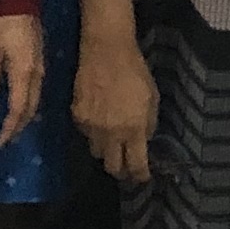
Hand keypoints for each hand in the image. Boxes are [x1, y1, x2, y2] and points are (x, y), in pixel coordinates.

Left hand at [0, 10, 44, 140]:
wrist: (21, 0)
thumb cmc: (2, 25)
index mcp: (23, 74)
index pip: (18, 108)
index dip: (9, 127)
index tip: (0, 142)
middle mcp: (37, 74)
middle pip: (31, 107)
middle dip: (19, 125)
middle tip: (7, 138)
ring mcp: (41, 66)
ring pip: (37, 99)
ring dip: (25, 114)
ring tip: (14, 125)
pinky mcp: (41, 59)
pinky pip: (37, 88)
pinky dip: (29, 101)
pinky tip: (22, 102)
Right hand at [74, 33, 158, 185]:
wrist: (107, 50)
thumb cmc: (135, 71)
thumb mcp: (152, 98)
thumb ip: (148, 124)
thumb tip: (144, 140)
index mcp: (133, 129)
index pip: (135, 165)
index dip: (140, 176)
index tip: (142, 178)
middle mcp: (110, 133)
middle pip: (111, 167)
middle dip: (120, 170)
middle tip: (126, 164)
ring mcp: (91, 126)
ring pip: (96, 152)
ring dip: (106, 150)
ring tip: (112, 139)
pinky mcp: (77, 116)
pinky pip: (85, 134)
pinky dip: (93, 132)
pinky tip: (99, 119)